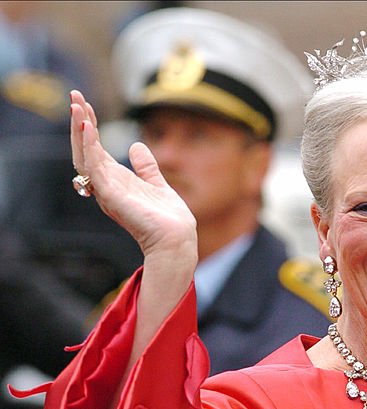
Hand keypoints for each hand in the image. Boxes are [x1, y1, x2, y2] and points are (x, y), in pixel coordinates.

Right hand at [70, 90, 197, 264]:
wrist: (176, 239)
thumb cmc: (168, 219)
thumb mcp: (156, 184)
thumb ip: (146, 167)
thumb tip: (137, 147)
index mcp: (115, 182)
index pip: (95, 149)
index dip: (89, 126)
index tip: (85, 103)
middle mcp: (106, 186)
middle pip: (85, 150)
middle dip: (79, 122)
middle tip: (74, 95)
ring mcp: (107, 191)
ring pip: (85, 156)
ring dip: (80, 130)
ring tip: (77, 105)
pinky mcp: (111, 196)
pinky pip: (95, 168)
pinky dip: (90, 147)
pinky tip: (88, 127)